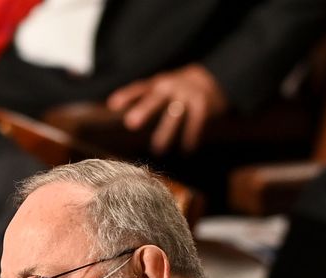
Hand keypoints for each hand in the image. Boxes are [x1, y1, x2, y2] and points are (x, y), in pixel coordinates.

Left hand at [106, 63, 227, 154]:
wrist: (212, 79)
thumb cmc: (178, 88)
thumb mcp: (161, 87)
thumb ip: (144, 97)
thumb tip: (116, 111)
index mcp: (158, 83)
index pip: (140, 88)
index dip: (127, 95)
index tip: (113, 105)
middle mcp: (171, 87)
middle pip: (156, 98)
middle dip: (144, 110)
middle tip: (131, 123)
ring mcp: (187, 95)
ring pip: (174, 114)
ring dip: (166, 132)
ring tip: (158, 149)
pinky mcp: (202, 105)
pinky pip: (195, 123)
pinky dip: (191, 136)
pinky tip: (187, 149)